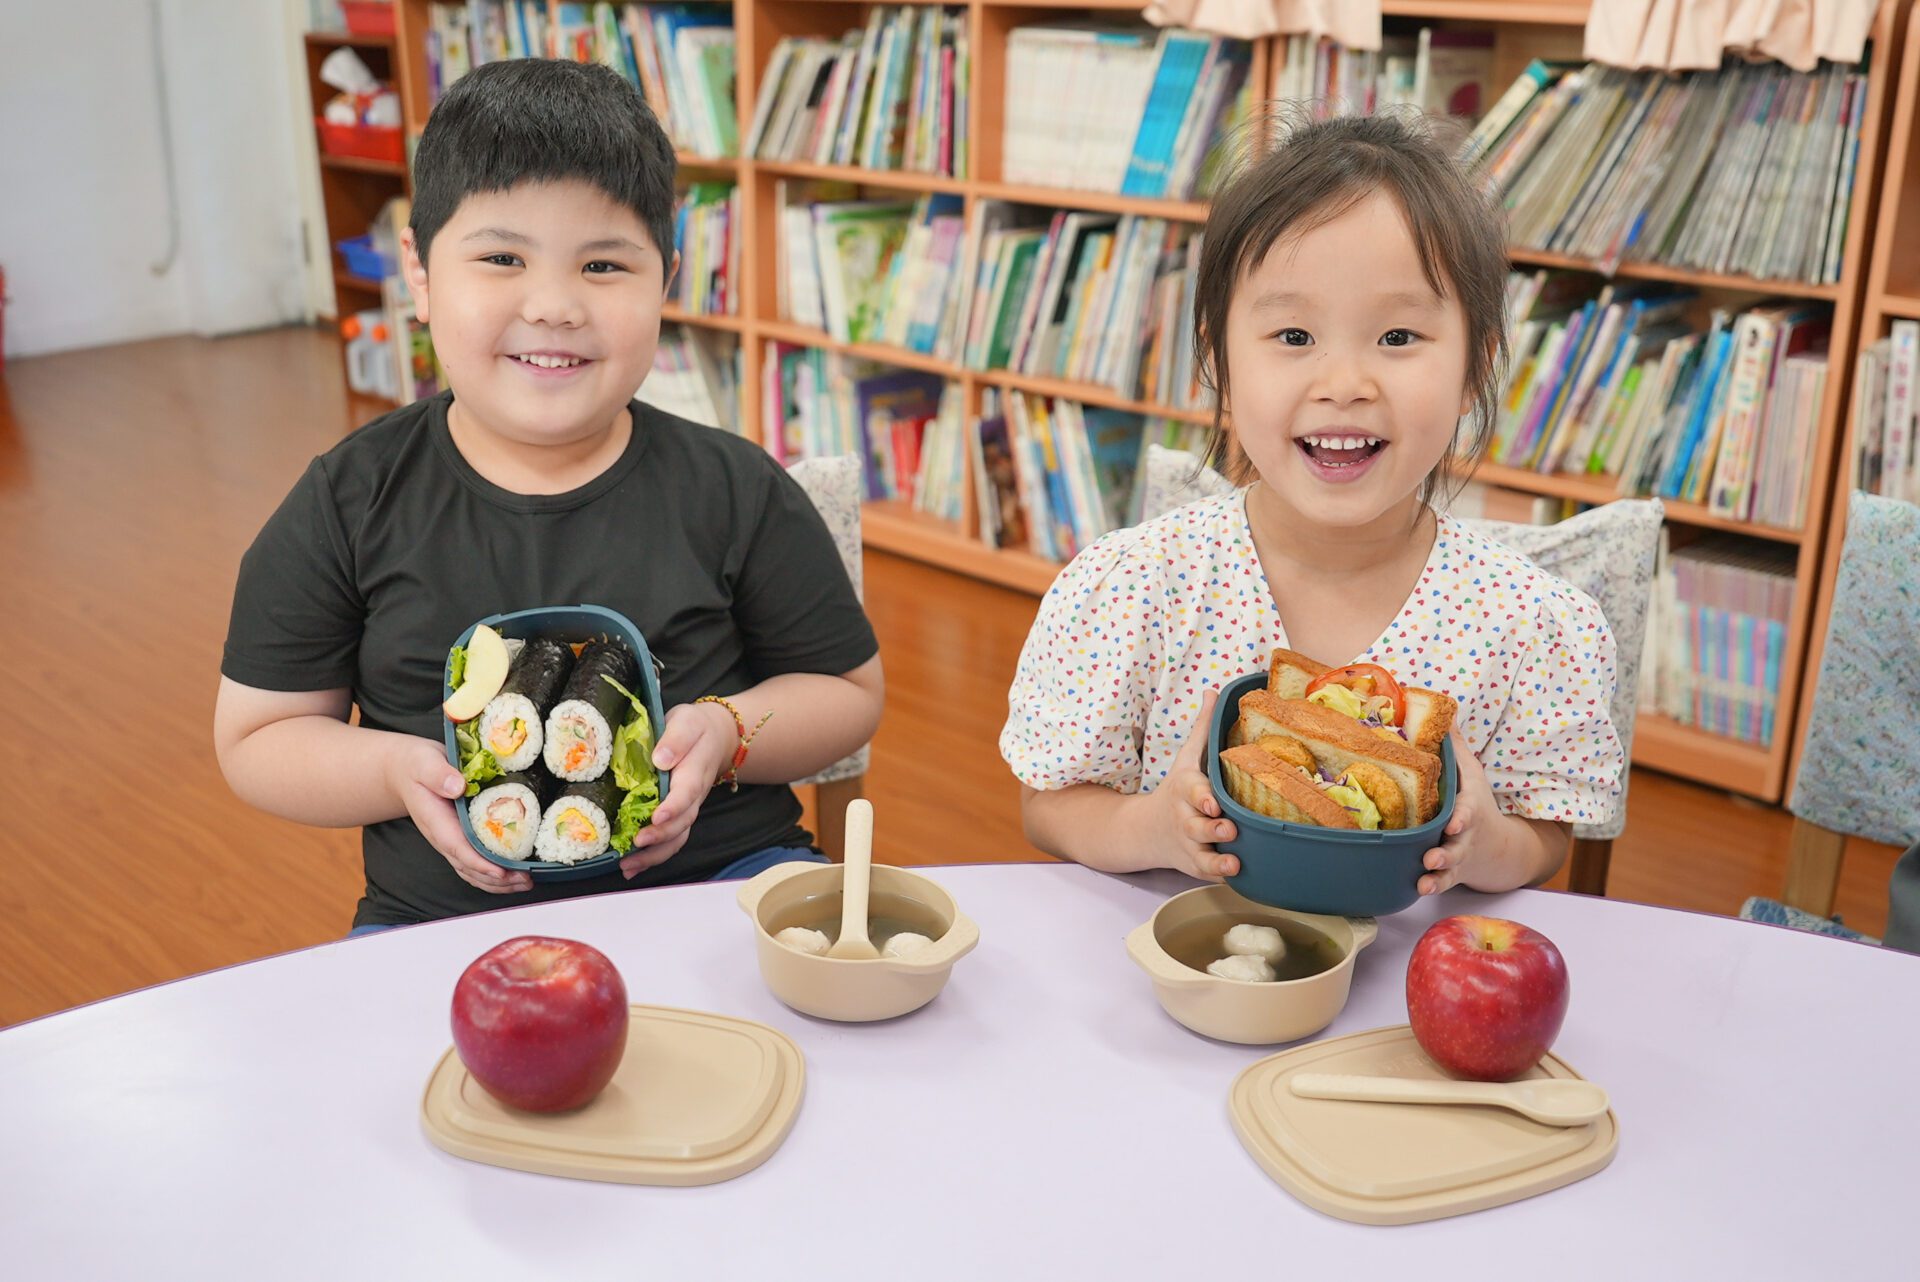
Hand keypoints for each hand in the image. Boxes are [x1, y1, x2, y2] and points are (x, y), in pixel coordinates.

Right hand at [389, 737, 530, 894]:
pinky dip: (494, 874)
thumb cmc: (416, 765)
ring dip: (499, 882)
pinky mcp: (460, 839)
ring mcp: (451, 841)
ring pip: (473, 871)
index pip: (457, 848)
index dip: (479, 863)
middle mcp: (443, 837)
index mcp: (436, 822)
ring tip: (526, 882)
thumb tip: (458, 787)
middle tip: (527, 879)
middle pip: (469, 867)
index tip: (501, 871)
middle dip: (497, 878)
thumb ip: (439, 774)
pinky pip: (475, 863)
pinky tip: (514, 875)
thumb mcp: (424, 762)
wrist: (405, 771)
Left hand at [619, 700, 735, 878]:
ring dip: (654, 855)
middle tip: (636, 843)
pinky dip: (652, 857)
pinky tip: (631, 867)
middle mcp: (693, 797)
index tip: (657, 817)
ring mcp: (687, 809)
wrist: (714, 736)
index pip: (686, 793)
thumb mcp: (686, 721)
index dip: (673, 807)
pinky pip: (670, 841)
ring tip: (628, 866)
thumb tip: (661, 758)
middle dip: (660, 836)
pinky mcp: (678, 816)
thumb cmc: (694, 728)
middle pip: (682, 823)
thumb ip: (676, 739)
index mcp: (694, 772)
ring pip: (677, 838)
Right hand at [1147, 689, 1240, 881]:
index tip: (1213, 802)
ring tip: (1234, 859)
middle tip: (1229, 828)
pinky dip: (1220, 876)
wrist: (1146, 830)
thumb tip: (1214, 690)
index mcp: (1186, 789)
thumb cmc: (1178, 790)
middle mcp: (1185, 818)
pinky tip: (1238, 876)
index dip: (1202, 797)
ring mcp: (1188, 844)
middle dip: (1211, 828)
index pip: (1192, 791)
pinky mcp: (1194, 864)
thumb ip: (1203, 727)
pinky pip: (1207, 873)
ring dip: (1217, 858)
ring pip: (1201, 854)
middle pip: (1196, 825)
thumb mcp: (1186, 757)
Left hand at [1419, 730, 1495, 895]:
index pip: (1466, 813)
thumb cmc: (1477, 805)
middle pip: (1457, 845)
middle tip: (1432, 857)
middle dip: (1446, 852)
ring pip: (1448, 868)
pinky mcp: (1451, 874)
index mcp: (1468, 811)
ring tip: (1424, 879)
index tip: (1452, 822)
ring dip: (1437, 875)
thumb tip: (1442, 711)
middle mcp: (1463, 837)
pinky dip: (1431, 887)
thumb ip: (1455, 748)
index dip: (1460, 817)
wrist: (1500, 848)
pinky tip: (1417, 890)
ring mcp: (1458, 857)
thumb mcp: (1472, 775)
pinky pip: (1441, 883)